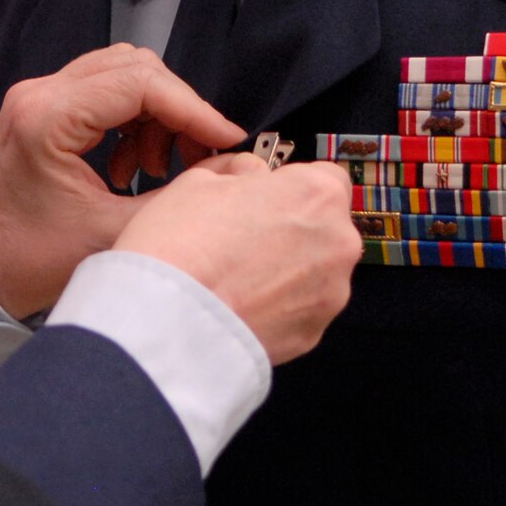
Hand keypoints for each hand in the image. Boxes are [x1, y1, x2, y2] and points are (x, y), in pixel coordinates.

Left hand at [0, 45, 244, 318]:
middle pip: (135, 68)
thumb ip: (177, 197)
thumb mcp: (113, 234)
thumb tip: (230, 168)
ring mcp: (39, 97)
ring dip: (156, 115)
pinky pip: (105, 93)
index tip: (227, 138)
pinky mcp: (44, 109)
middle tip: (200, 155)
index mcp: (48, 117)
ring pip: (123, 75)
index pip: (140, 83)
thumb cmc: (29, 258)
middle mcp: (40, 93)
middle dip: (178, 109)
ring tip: (159, 168)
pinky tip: (134, 167)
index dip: (193, 108)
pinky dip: (134, 121)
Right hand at [112, 155, 361, 363]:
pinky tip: (240, 300)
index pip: (325, 177)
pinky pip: (301, 308)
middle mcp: (336, 242)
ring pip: (314, 270)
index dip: (290, 185)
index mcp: (315, 194)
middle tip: (242, 236)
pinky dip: (278, 304)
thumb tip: (248, 176)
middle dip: (290, 228)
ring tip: (236, 274)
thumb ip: (239, 173)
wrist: (169, 319)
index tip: (265, 196)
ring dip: (286, 268)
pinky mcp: (314, 332)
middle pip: (322, 226)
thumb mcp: (198, 181)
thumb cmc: (181, 245)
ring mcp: (331, 292)